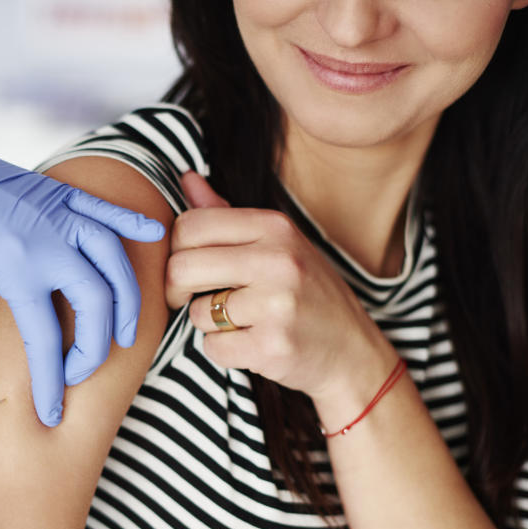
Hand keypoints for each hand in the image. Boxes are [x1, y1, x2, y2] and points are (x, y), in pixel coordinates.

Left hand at [0, 86, 164, 425]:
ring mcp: (57, 209)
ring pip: (113, 258)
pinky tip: (155, 236)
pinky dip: (131, 224)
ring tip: (128, 332)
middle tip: (82, 373)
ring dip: (127, 297)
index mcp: (16, 262)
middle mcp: (48, 235)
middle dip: (97, 345)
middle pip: (96, 300)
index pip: (45, 338)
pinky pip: (105, 209)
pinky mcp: (55, 191)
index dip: (50, 383)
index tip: (50, 414)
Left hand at [166, 172, 396, 414]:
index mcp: (275, 226)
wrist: (352, 350)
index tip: (186, 266)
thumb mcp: (277, 243)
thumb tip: (185, 177)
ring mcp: (277, 304)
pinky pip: (213, 347)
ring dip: (209, 323)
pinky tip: (252, 343)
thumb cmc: (306, 293)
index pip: (191, 224)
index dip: (175, 250)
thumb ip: (225, 213)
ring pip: (197, 312)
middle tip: (190, 298)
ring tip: (242, 321)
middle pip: (182, 267)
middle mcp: (278, 260)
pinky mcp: (272, 345)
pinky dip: (224, 351)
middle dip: (177, 288)